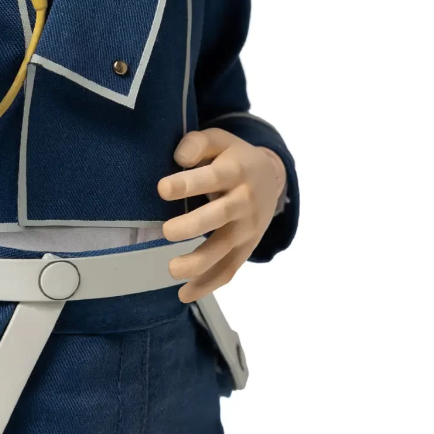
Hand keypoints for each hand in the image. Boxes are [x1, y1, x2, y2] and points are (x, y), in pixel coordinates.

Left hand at [157, 128, 286, 302]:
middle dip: (193, 225)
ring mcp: (247, 228)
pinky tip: (184, 294)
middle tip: (166, 231)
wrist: (271, 179)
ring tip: (171, 269)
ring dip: (199, 263)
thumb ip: (198, 144)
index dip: (188, 183)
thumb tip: (179, 158)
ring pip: (225, 249)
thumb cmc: (232, 158)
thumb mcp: (219, 140)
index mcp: (236, 171)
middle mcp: (244, 201)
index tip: (162, 189)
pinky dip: (208, 284)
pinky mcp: (246, 248)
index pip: (213, 177)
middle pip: (220, 215)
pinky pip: (229, 270)